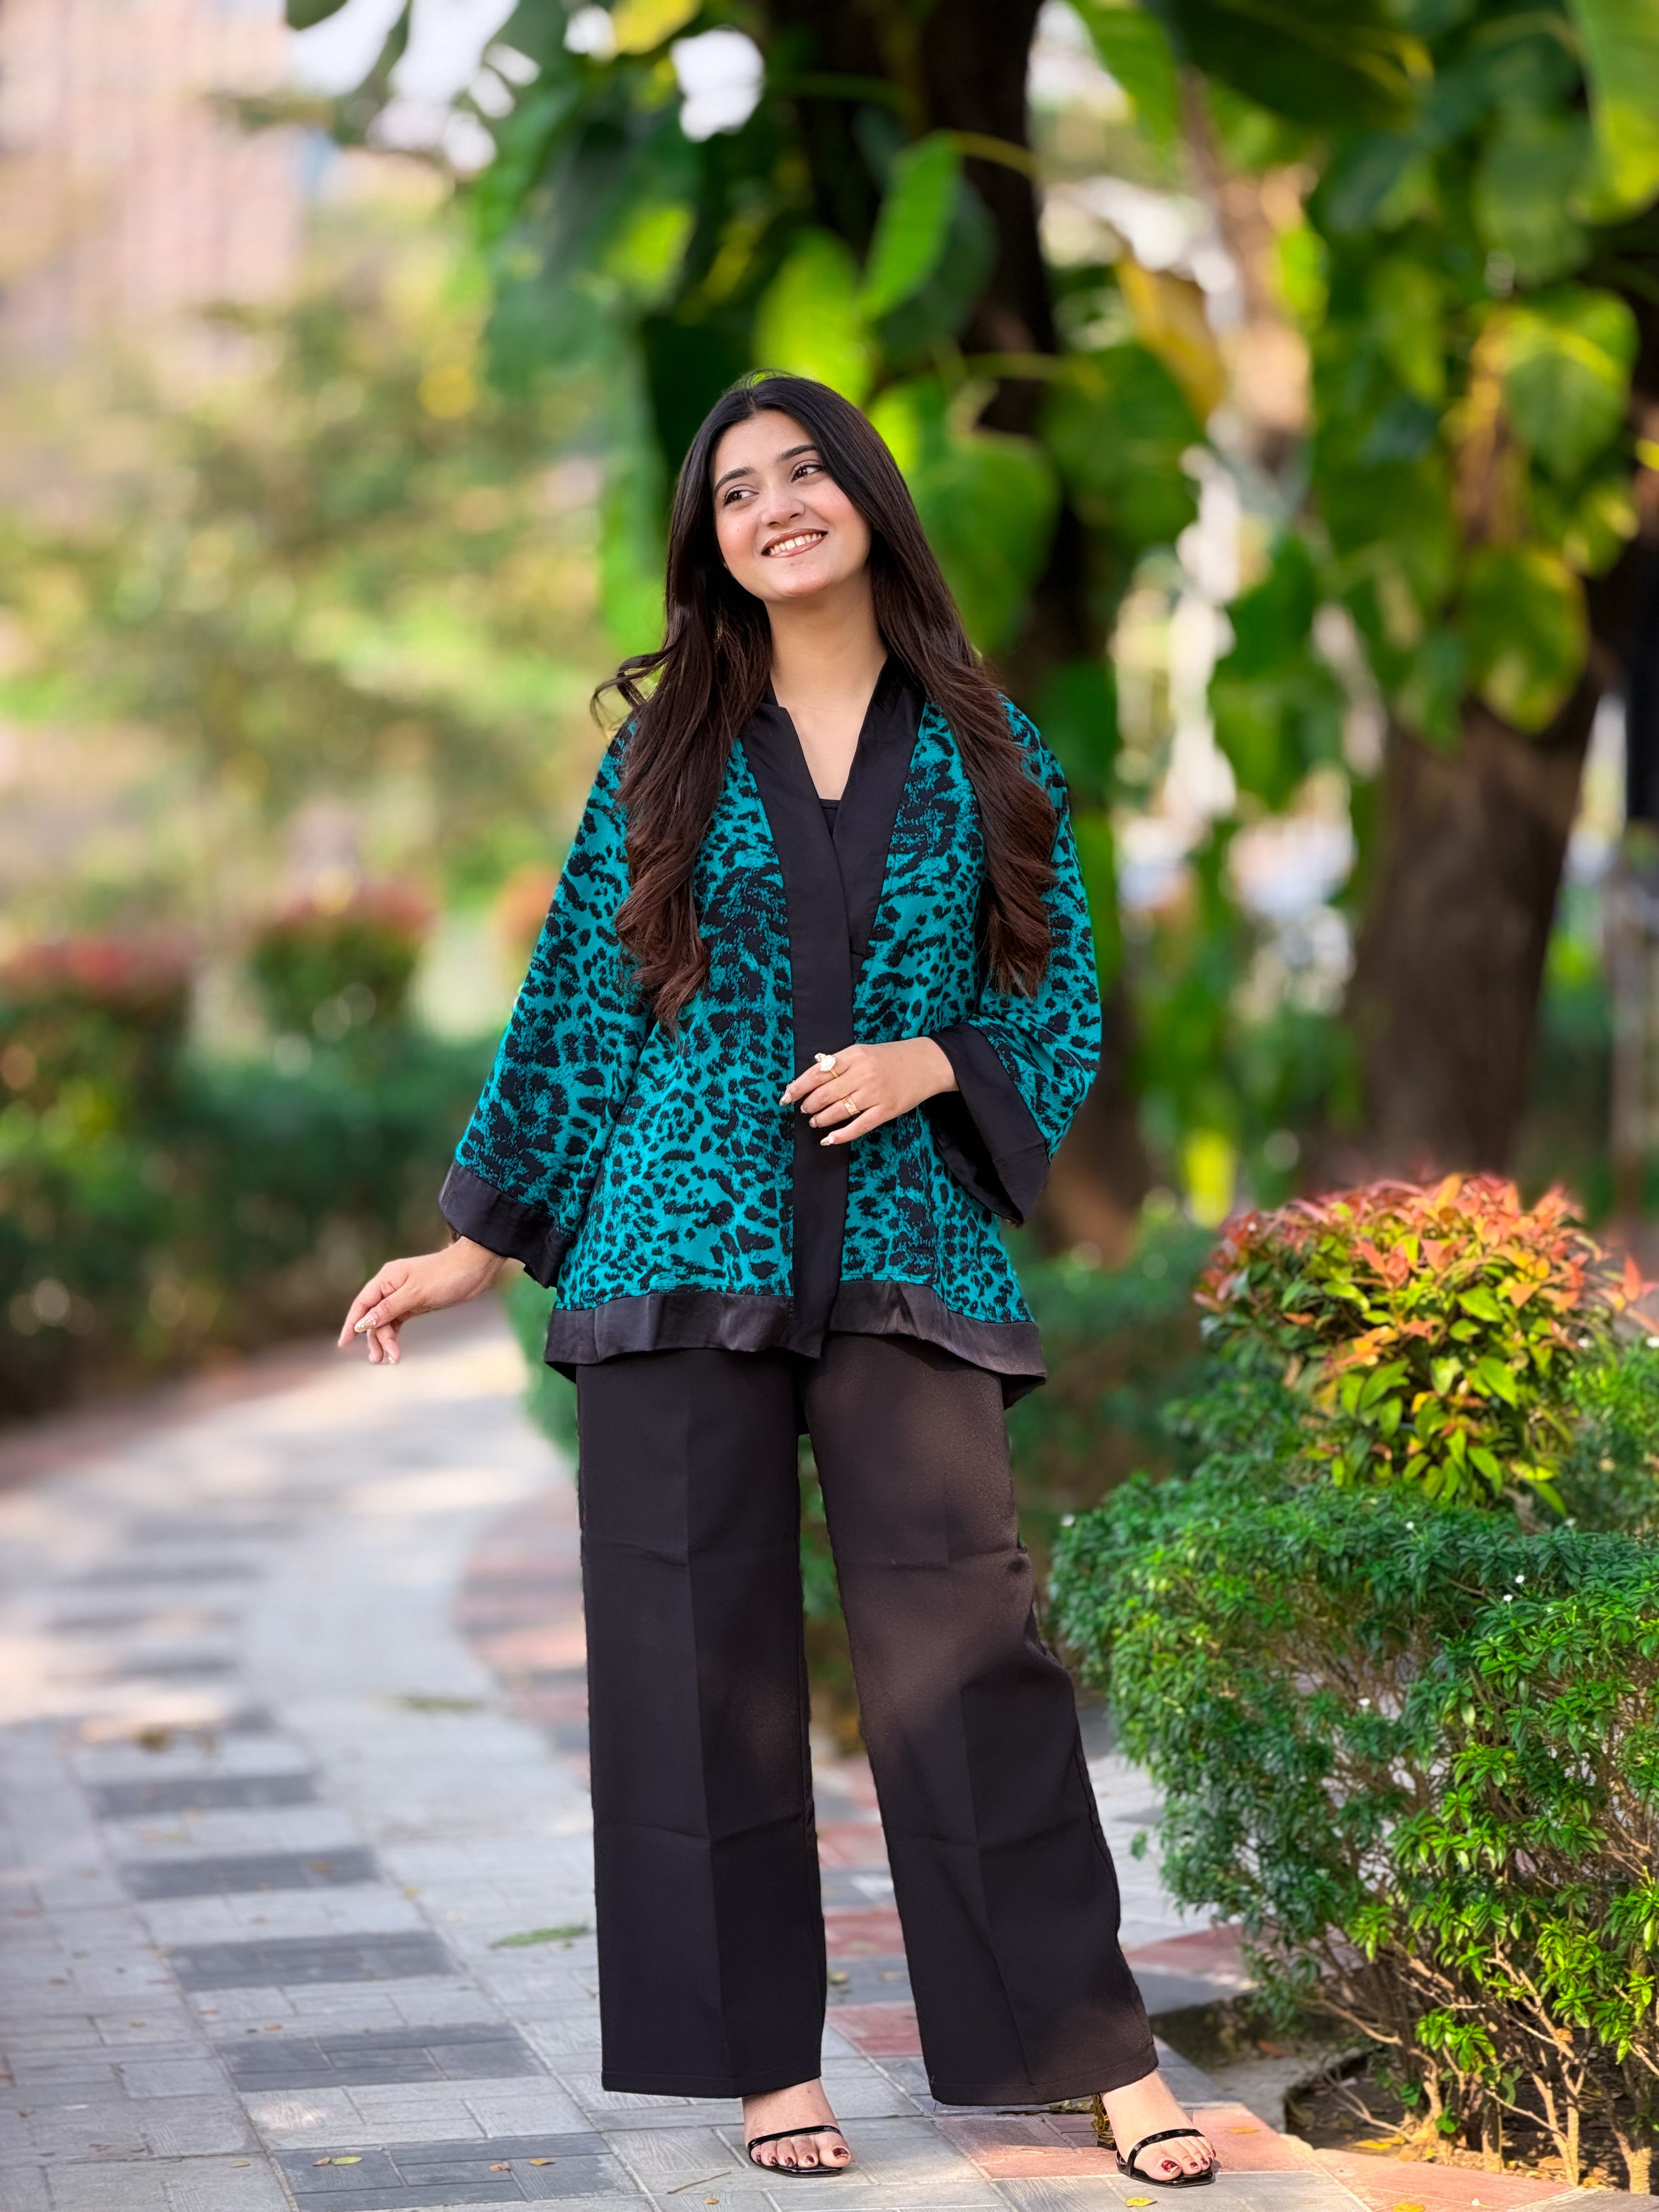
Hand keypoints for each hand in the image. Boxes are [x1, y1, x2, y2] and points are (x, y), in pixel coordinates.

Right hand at [338, 1237, 510, 1365]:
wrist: (475, 1269)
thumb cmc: (445, 1275)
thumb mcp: (415, 1294)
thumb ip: (389, 1309)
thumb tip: (364, 1323)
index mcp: (387, 1278)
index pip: (362, 1303)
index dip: (352, 1323)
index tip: (344, 1343)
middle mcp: (391, 1286)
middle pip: (374, 1316)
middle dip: (374, 1338)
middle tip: (378, 1359)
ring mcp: (403, 1296)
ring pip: (386, 1321)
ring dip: (387, 1340)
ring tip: (391, 1358)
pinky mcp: (415, 1303)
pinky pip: (398, 1321)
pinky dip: (396, 1335)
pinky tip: (395, 1348)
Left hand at [779, 1038, 956, 1146]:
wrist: (926, 1064)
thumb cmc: (891, 1057)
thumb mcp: (863, 1051)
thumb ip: (839, 1062)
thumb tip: (812, 1073)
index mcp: (854, 1055)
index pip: (818, 1073)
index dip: (798, 1087)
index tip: (786, 1096)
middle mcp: (863, 1073)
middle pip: (825, 1094)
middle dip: (809, 1105)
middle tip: (804, 1110)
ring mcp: (875, 1093)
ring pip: (838, 1111)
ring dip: (821, 1119)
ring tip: (815, 1121)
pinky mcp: (886, 1110)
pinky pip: (858, 1126)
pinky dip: (841, 1135)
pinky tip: (829, 1139)